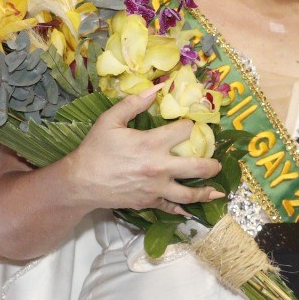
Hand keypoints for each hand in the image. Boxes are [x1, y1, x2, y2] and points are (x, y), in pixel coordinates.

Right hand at [63, 84, 224, 214]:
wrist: (81, 182)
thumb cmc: (95, 149)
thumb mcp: (110, 120)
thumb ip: (134, 103)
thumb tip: (157, 89)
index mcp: (152, 143)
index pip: (184, 131)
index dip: (191, 125)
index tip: (194, 125)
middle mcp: (160, 167)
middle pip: (198, 166)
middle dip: (212, 164)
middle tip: (217, 162)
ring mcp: (156, 188)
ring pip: (190, 193)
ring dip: (206, 191)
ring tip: (217, 190)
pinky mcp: (149, 201)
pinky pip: (171, 207)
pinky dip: (183, 210)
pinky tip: (192, 210)